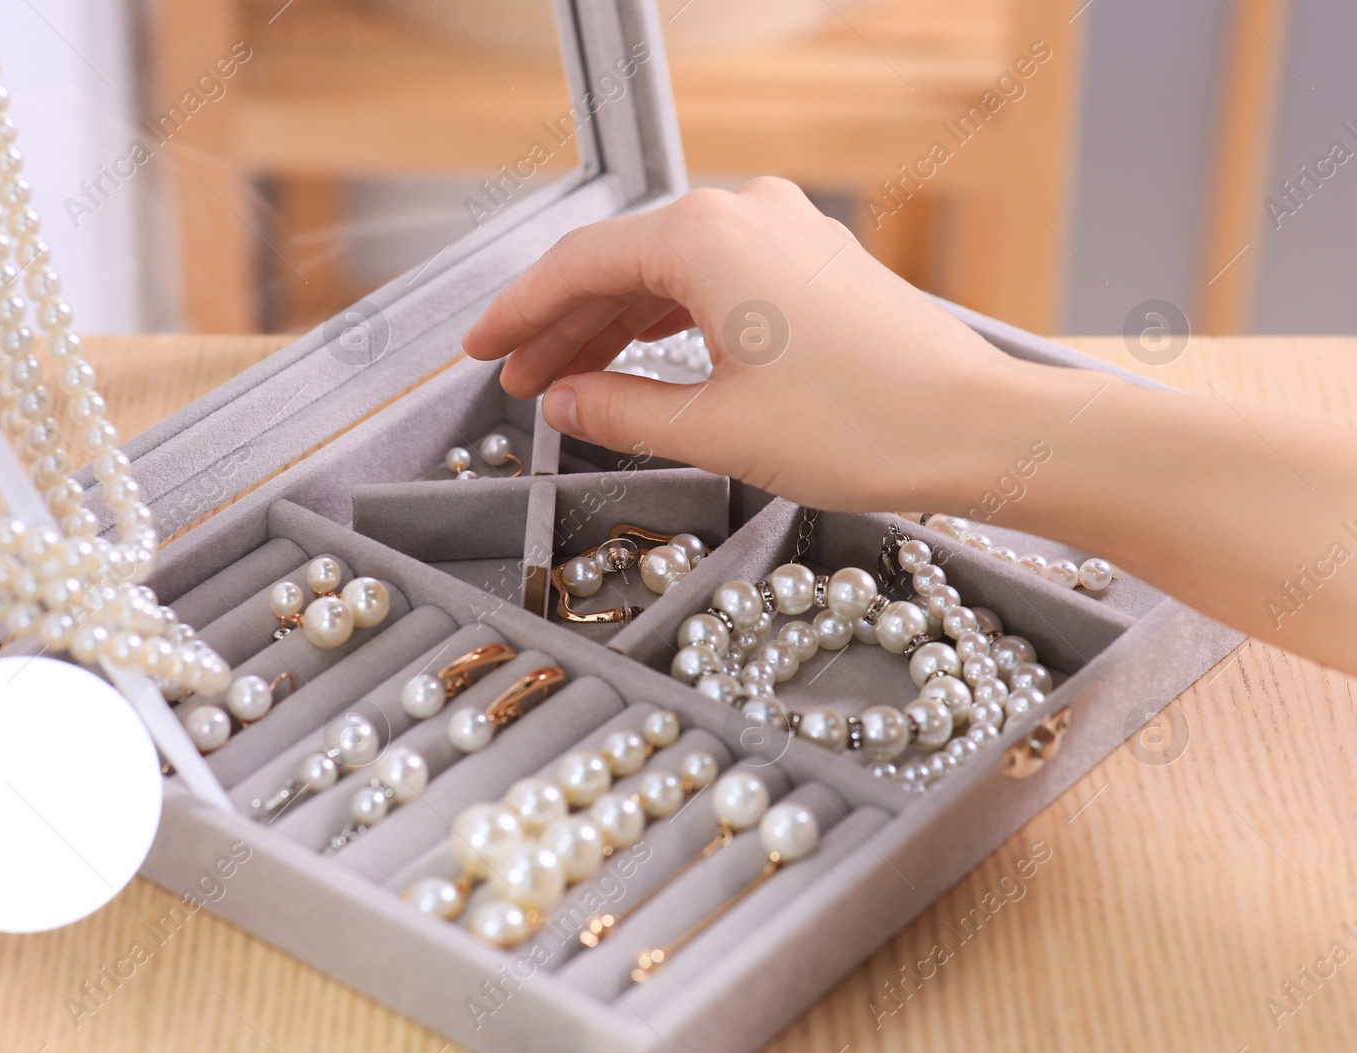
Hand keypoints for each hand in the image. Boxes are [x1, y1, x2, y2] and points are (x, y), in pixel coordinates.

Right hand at [462, 177, 1085, 514]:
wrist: (980, 427)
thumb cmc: (862, 425)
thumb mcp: (715, 432)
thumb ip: (619, 411)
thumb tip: (561, 404)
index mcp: (707, 237)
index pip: (579, 266)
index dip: (518, 314)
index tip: (478, 349)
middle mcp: (744, 214)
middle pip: (620, 265)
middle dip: (561, 327)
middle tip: (516, 381)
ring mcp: (785, 232)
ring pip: (667, 274)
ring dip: (613, 328)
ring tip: (567, 385)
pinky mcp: (813, 263)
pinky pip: (715, 282)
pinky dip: (669, 323)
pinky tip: (641, 364)